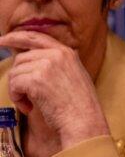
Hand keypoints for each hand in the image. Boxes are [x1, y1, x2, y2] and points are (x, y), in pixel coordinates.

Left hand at [0, 30, 108, 156]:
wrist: (84, 120)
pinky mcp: (36, 79)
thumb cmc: (78, 105)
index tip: (2, 40)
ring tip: (30, 104)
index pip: (36, 37)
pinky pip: (14, 85)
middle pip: (21, 58)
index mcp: (66, 52)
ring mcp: (47, 65)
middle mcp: (57, 54)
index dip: (16, 37)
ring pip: (15, 72)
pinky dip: (17, 98)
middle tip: (23, 95)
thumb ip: (56, 65)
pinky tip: (29, 107)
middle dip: (18, 77)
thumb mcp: (72, 76)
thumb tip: (29, 61)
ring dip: (17, 91)